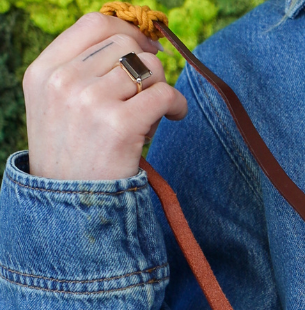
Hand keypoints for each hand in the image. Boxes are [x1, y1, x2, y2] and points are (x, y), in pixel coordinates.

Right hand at [23, 12, 186, 180]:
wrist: (72, 207)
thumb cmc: (74, 158)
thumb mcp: (58, 107)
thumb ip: (82, 73)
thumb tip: (135, 44)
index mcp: (44, 71)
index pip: (95, 24)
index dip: (129, 31)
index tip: (147, 49)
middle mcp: (64, 81)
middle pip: (126, 46)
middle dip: (146, 68)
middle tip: (147, 98)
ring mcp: (90, 102)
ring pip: (148, 68)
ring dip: (160, 89)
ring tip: (153, 116)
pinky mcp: (119, 125)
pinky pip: (164, 94)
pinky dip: (178, 105)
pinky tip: (174, 117)